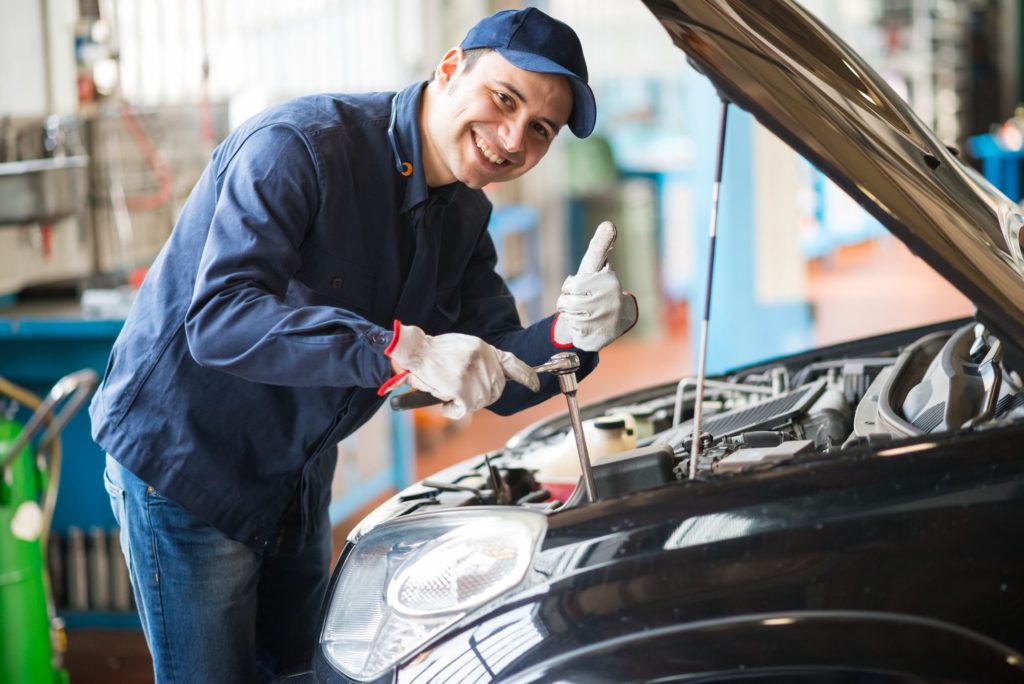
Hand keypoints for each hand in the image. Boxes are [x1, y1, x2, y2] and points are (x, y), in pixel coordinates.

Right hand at [386, 323, 539, 418]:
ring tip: (447, 391)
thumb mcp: (463, 347)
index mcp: (485, 350)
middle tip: (462, 392)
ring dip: (462, 402)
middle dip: (481, 396)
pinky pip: (462, 410)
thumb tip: (486, 378)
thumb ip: (478, 361)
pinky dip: (451, 410)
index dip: (526, 376)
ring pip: (478, 402)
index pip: (512, 364)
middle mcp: (484, 362)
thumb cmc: (432, 351)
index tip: (535, 385)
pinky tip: (444, 402)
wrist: (415, 350)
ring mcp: (474, 376)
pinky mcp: (461, 390)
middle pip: (495, 391)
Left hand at [553, 221, 637, 350]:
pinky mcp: (599, 341)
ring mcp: (606, 323)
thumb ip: (600, 245)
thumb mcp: (597, 267)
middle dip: (566, 303)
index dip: (569, 288)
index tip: (577, 288)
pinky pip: (574, 336)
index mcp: (609, 282)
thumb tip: (610, 223)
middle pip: (566, 304)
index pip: (570, 287)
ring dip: (571, 317)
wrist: (616, 320)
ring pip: (569, 320)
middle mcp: (611, 302)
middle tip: (578, 303)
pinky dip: (576, 333)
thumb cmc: (598, 288)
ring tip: (584, 315)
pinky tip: (588, 328)